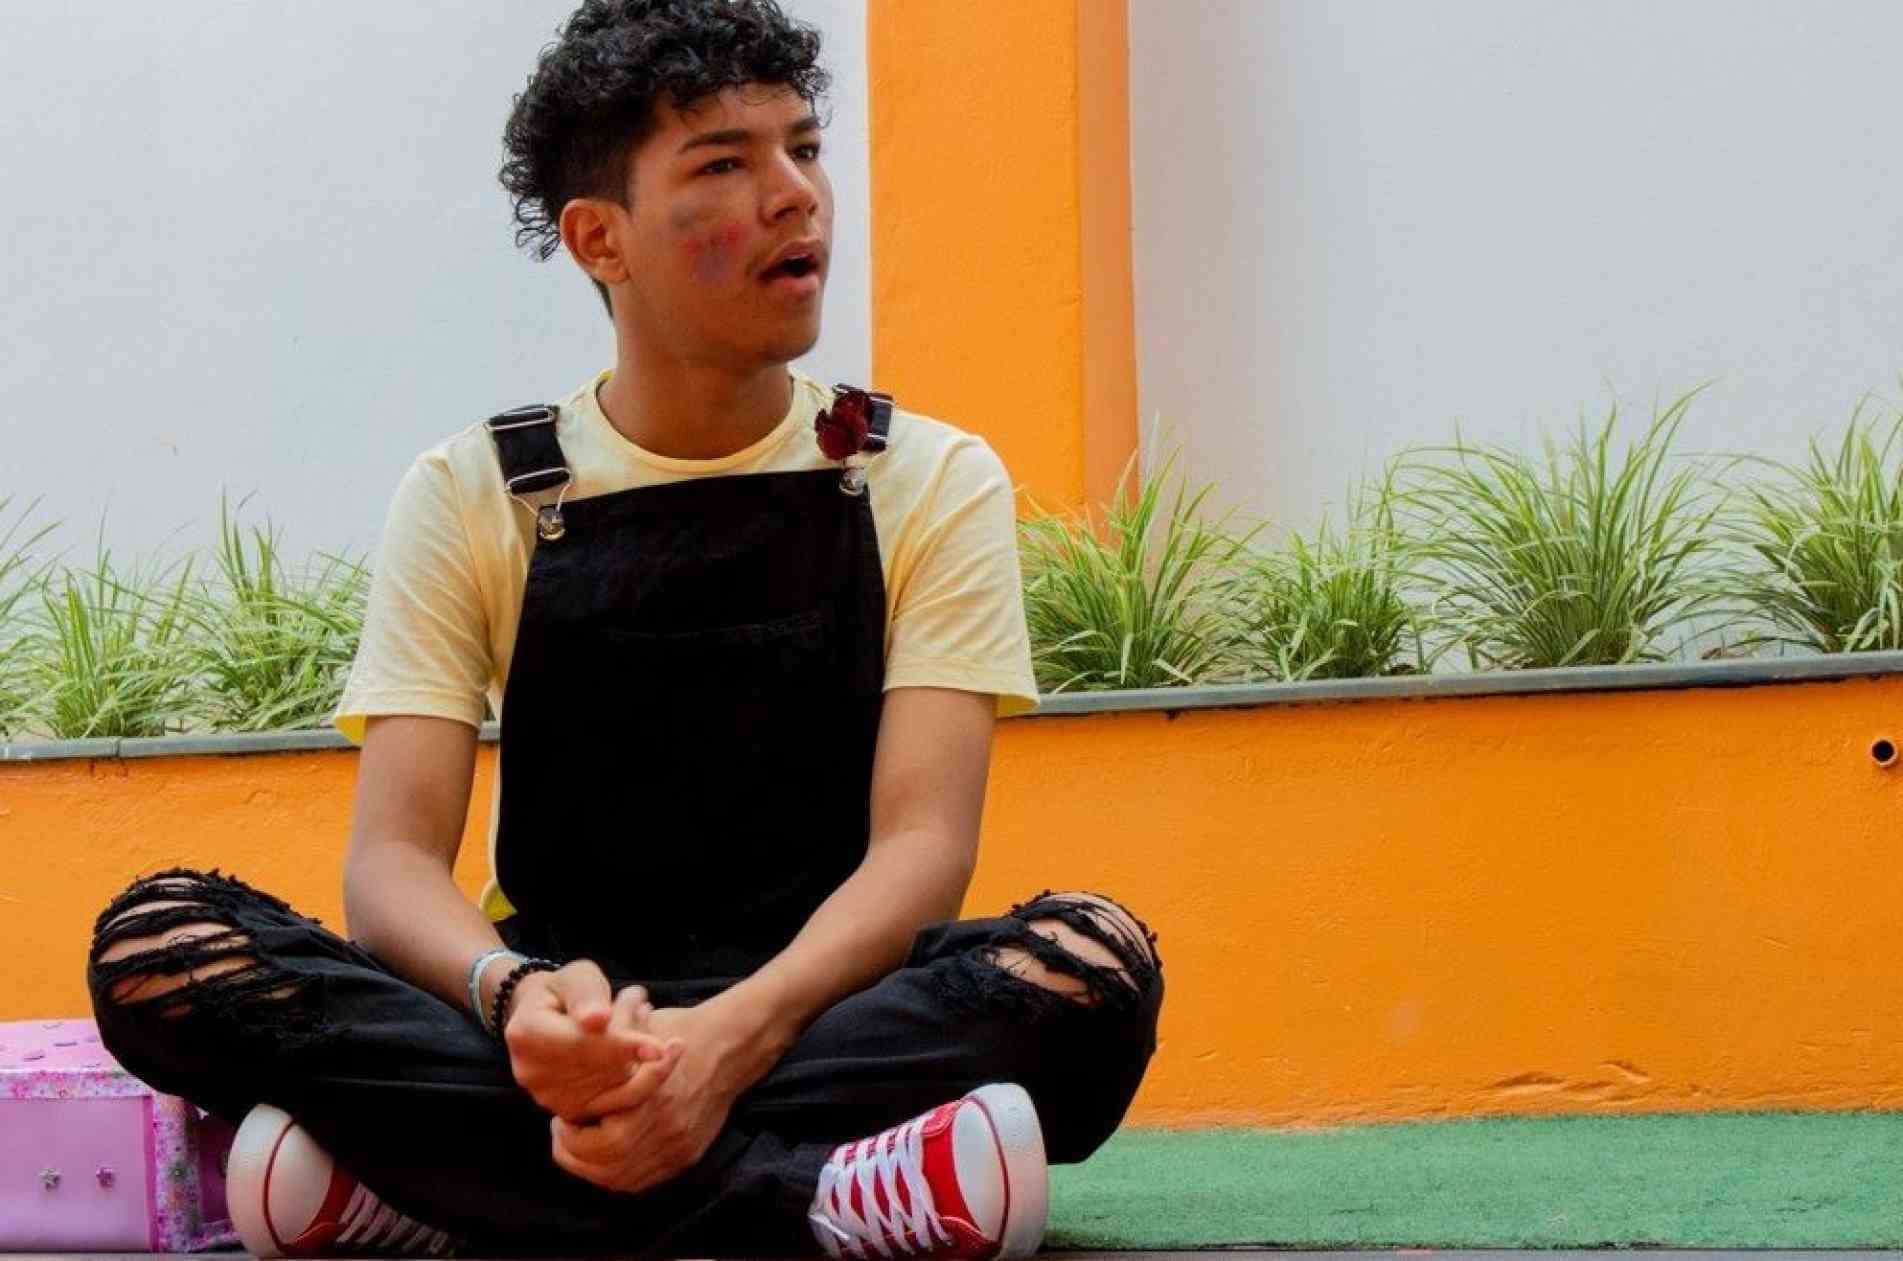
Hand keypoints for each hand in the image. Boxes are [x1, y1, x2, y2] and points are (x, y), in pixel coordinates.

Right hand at [503, 961, 675, 1122]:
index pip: (580, 1043)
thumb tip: (597, 1020)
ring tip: (642, 1012)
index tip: (659, 1049)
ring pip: (615, 1084)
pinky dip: (641, 1073)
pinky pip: (617, 1100)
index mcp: (526, 1034)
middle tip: (641, 999)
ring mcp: (550, 1098)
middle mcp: (533, 1074)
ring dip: (639, 1051)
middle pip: (602, 1066)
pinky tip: (649, 1045)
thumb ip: (586, 994)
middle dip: (633, 1034)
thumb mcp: (574, 977)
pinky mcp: (572, 1112)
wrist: (546, 1019)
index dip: (621, 1046)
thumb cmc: (565, 992)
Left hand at [548, 1003, 752, 1194]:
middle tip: (562, 1137)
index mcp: (652, 1098)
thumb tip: (567, 1062)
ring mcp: (679, 1145)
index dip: (571, 1138)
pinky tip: (605, 1157)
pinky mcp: (688, 1155)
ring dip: (593, 1169)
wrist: (729, 1046)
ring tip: (578, 1148)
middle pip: (609, 1166)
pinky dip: (619, 1175)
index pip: (599, 1142)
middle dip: (575, 1157)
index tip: (560, 1119)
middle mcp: (667, 1128)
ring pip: (624, 1179)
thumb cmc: (678, 1031)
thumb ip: (606, 1049)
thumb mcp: (638, 1029)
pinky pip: (645, 1180)